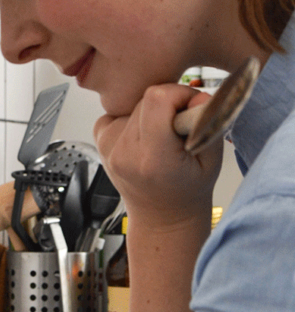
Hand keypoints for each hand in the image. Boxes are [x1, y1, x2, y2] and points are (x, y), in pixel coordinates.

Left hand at [94, 83, 222, 229]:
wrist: (161, 217)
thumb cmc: (188, 191)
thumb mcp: (211, 160)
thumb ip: (207, 123)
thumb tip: (198, 95)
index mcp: (153, 158)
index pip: (159, 97)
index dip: (180, 95)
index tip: (190, 109)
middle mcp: (125, 152)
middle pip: (147, 98)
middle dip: (169, 105)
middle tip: (179, 128)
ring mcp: (108, 147)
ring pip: (135, 104)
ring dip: (152, 114)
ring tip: (162, 139)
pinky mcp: (100, 141)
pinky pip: (119, 112)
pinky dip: (135, 120)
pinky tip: (145, 140)